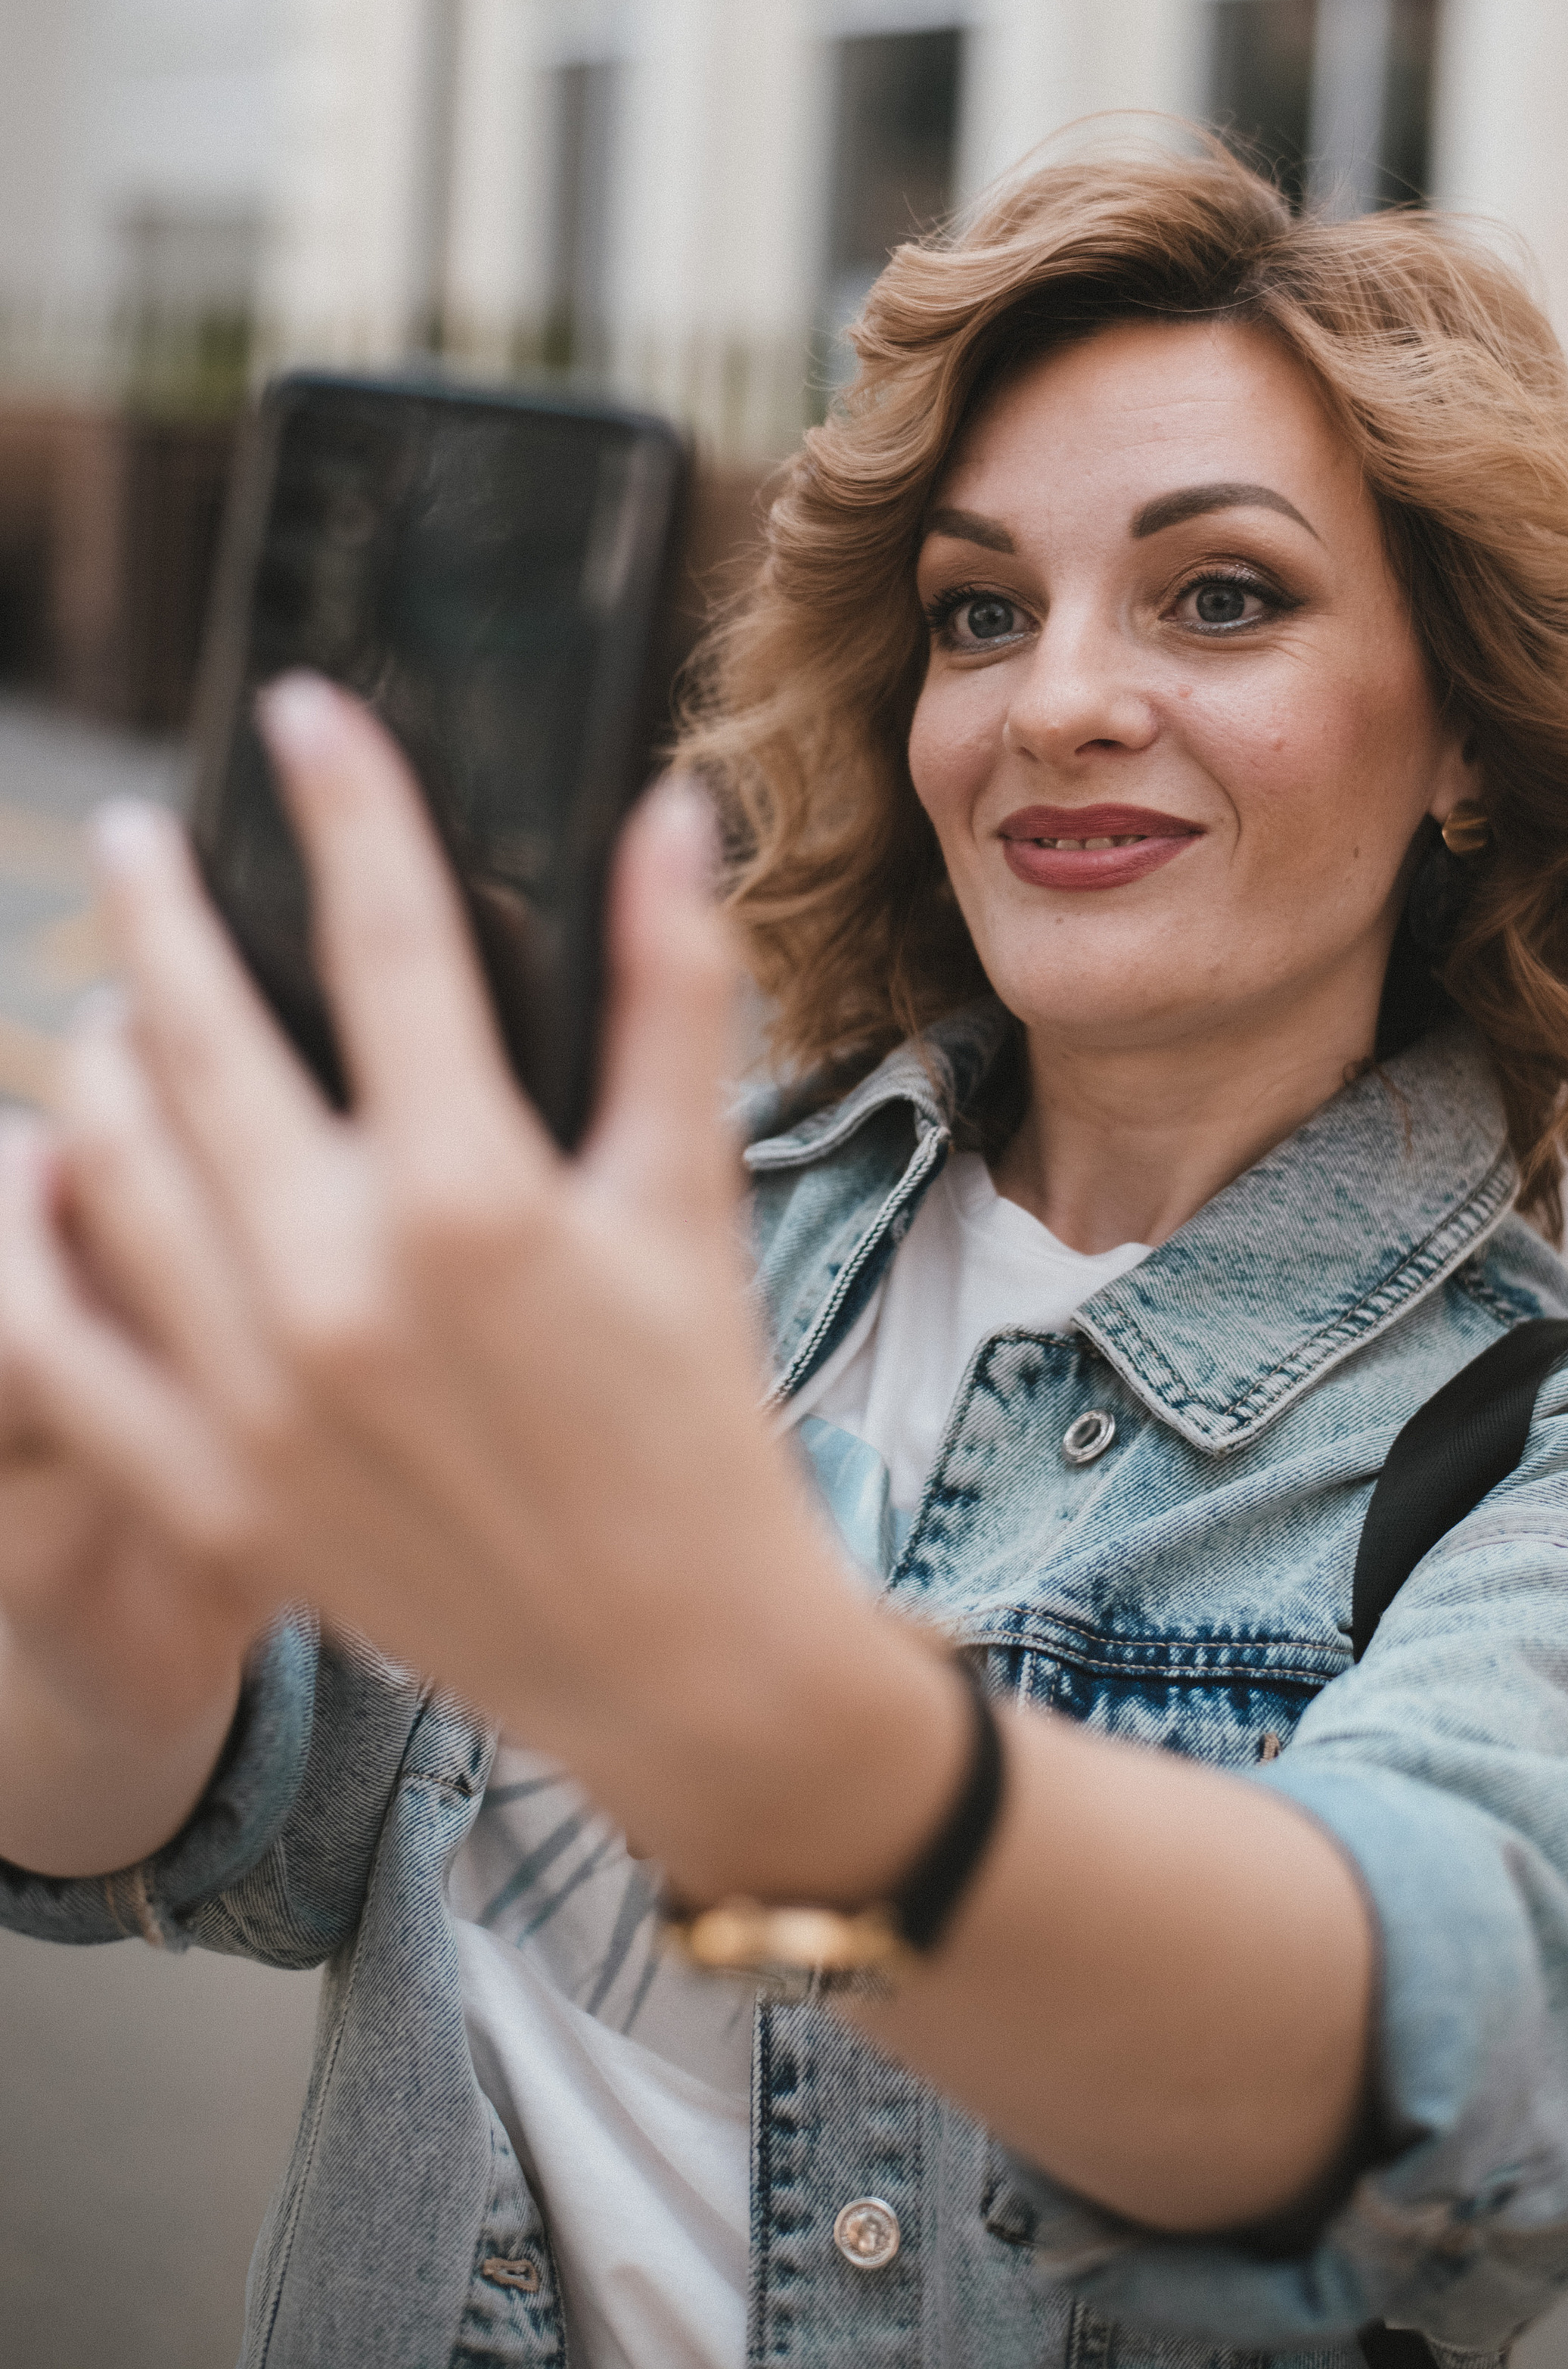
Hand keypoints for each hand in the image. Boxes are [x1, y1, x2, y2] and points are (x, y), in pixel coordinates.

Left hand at [22, 679, 960, 1899]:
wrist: (677, 1654)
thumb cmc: (699, 1418)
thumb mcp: (690, 1195)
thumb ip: (673, 996)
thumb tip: (672, 818)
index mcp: (475, 1197)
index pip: (387, 943)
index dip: (343, 805)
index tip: (302, 714)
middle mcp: (342, 1285)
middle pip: (201, 1041)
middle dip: (160, 913)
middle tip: (140, 838)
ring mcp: (255, 1395)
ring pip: (112, 1172)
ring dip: (96, 1059)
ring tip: (105, 1003)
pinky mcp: (208, 1489)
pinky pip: (57, 1343)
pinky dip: (30, 1244)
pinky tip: (33, 1168)